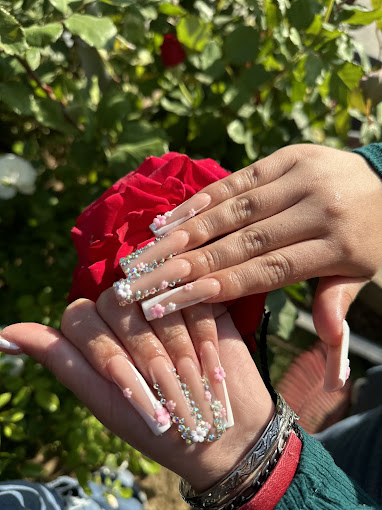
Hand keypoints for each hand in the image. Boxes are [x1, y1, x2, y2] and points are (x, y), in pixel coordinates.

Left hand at [0, 296, 273, 491]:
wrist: (223, 433)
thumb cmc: (159, 426)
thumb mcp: (103, 399)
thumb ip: (61, 360)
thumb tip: (4, 333)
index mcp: (98, 336)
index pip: (81, 316)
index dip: (106, 351)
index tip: (130, 388)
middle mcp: (127, 315)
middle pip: (119, 303)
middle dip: (147, 351)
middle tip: (170, 390)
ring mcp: (164, 304)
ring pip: (156, 295)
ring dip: (177, 345)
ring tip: (194, 382)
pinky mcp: (198, 302)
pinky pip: (192, 295)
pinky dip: (201, 331)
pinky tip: (211, 362)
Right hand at [115, 144, 381, 375]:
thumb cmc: (371, 238)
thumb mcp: (363, 274)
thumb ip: (336, 304)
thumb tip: (329, 350)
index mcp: (337, 247)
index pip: (266, 271)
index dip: (219, 286)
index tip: (175, 299)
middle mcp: (317, 210)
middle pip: (244, 241)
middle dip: (190, 261)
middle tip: (147, 278)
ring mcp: (302, 177)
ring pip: (237, 208)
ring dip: (189, 228)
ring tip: (150, 248)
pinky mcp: (290, 155)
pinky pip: (242, 178)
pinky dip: (206, 197)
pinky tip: (176, 214)